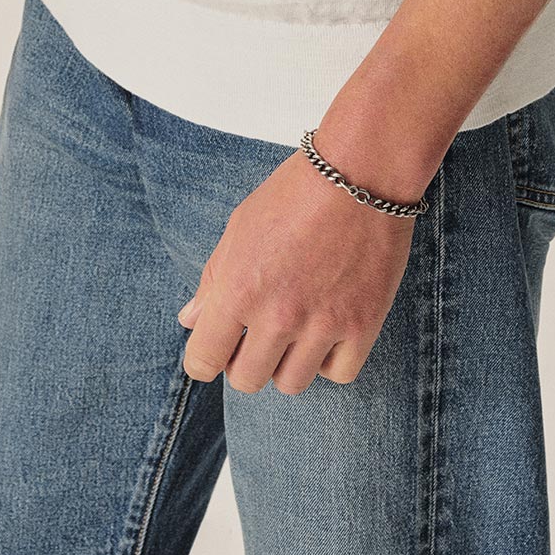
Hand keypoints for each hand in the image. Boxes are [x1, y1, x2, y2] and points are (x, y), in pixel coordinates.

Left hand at [174, 150, 419, 392]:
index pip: (203, 361)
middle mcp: (278, 315)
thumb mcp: (241, 226)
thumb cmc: (295, 192)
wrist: (361, 170)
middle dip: (246, 361)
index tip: (216, 350)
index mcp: (238, 289)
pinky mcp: (363, 326)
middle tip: (258, 334)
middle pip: (247, 380)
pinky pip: (337, 374)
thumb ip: (213, 279)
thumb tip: (190, 320)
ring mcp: (322, 325)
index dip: (204, 359)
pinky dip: (330, 358)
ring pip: (291, 383)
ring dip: (288, 361)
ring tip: (296, 328)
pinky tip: (329, 328)